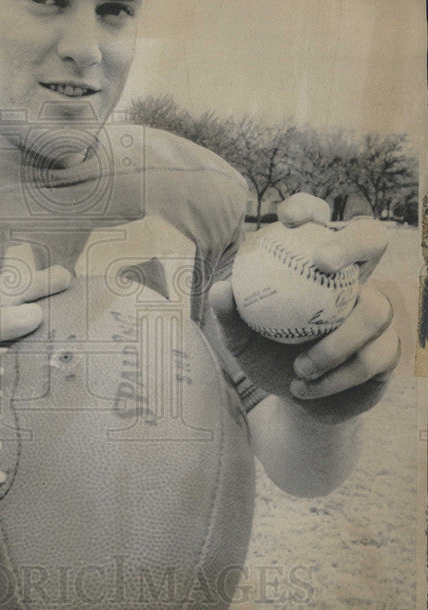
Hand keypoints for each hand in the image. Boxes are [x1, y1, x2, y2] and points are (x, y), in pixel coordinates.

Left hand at [209, 194, 399, 422]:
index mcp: (317, 265)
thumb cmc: (267, 357)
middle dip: (352, 241)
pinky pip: (372, 357)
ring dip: (335, 345)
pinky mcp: (389, 348)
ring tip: (300, 368)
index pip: (319, 220)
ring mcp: (377, 310)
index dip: (309, 208)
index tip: (286, 220)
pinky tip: (305, 388)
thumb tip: (221, 288)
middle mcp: (354, 279)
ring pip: (374, 310)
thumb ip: (231, 314)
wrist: (297, 402)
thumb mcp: (241, 339)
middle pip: (372, 237)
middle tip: (322, 262)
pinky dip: (335, 377)